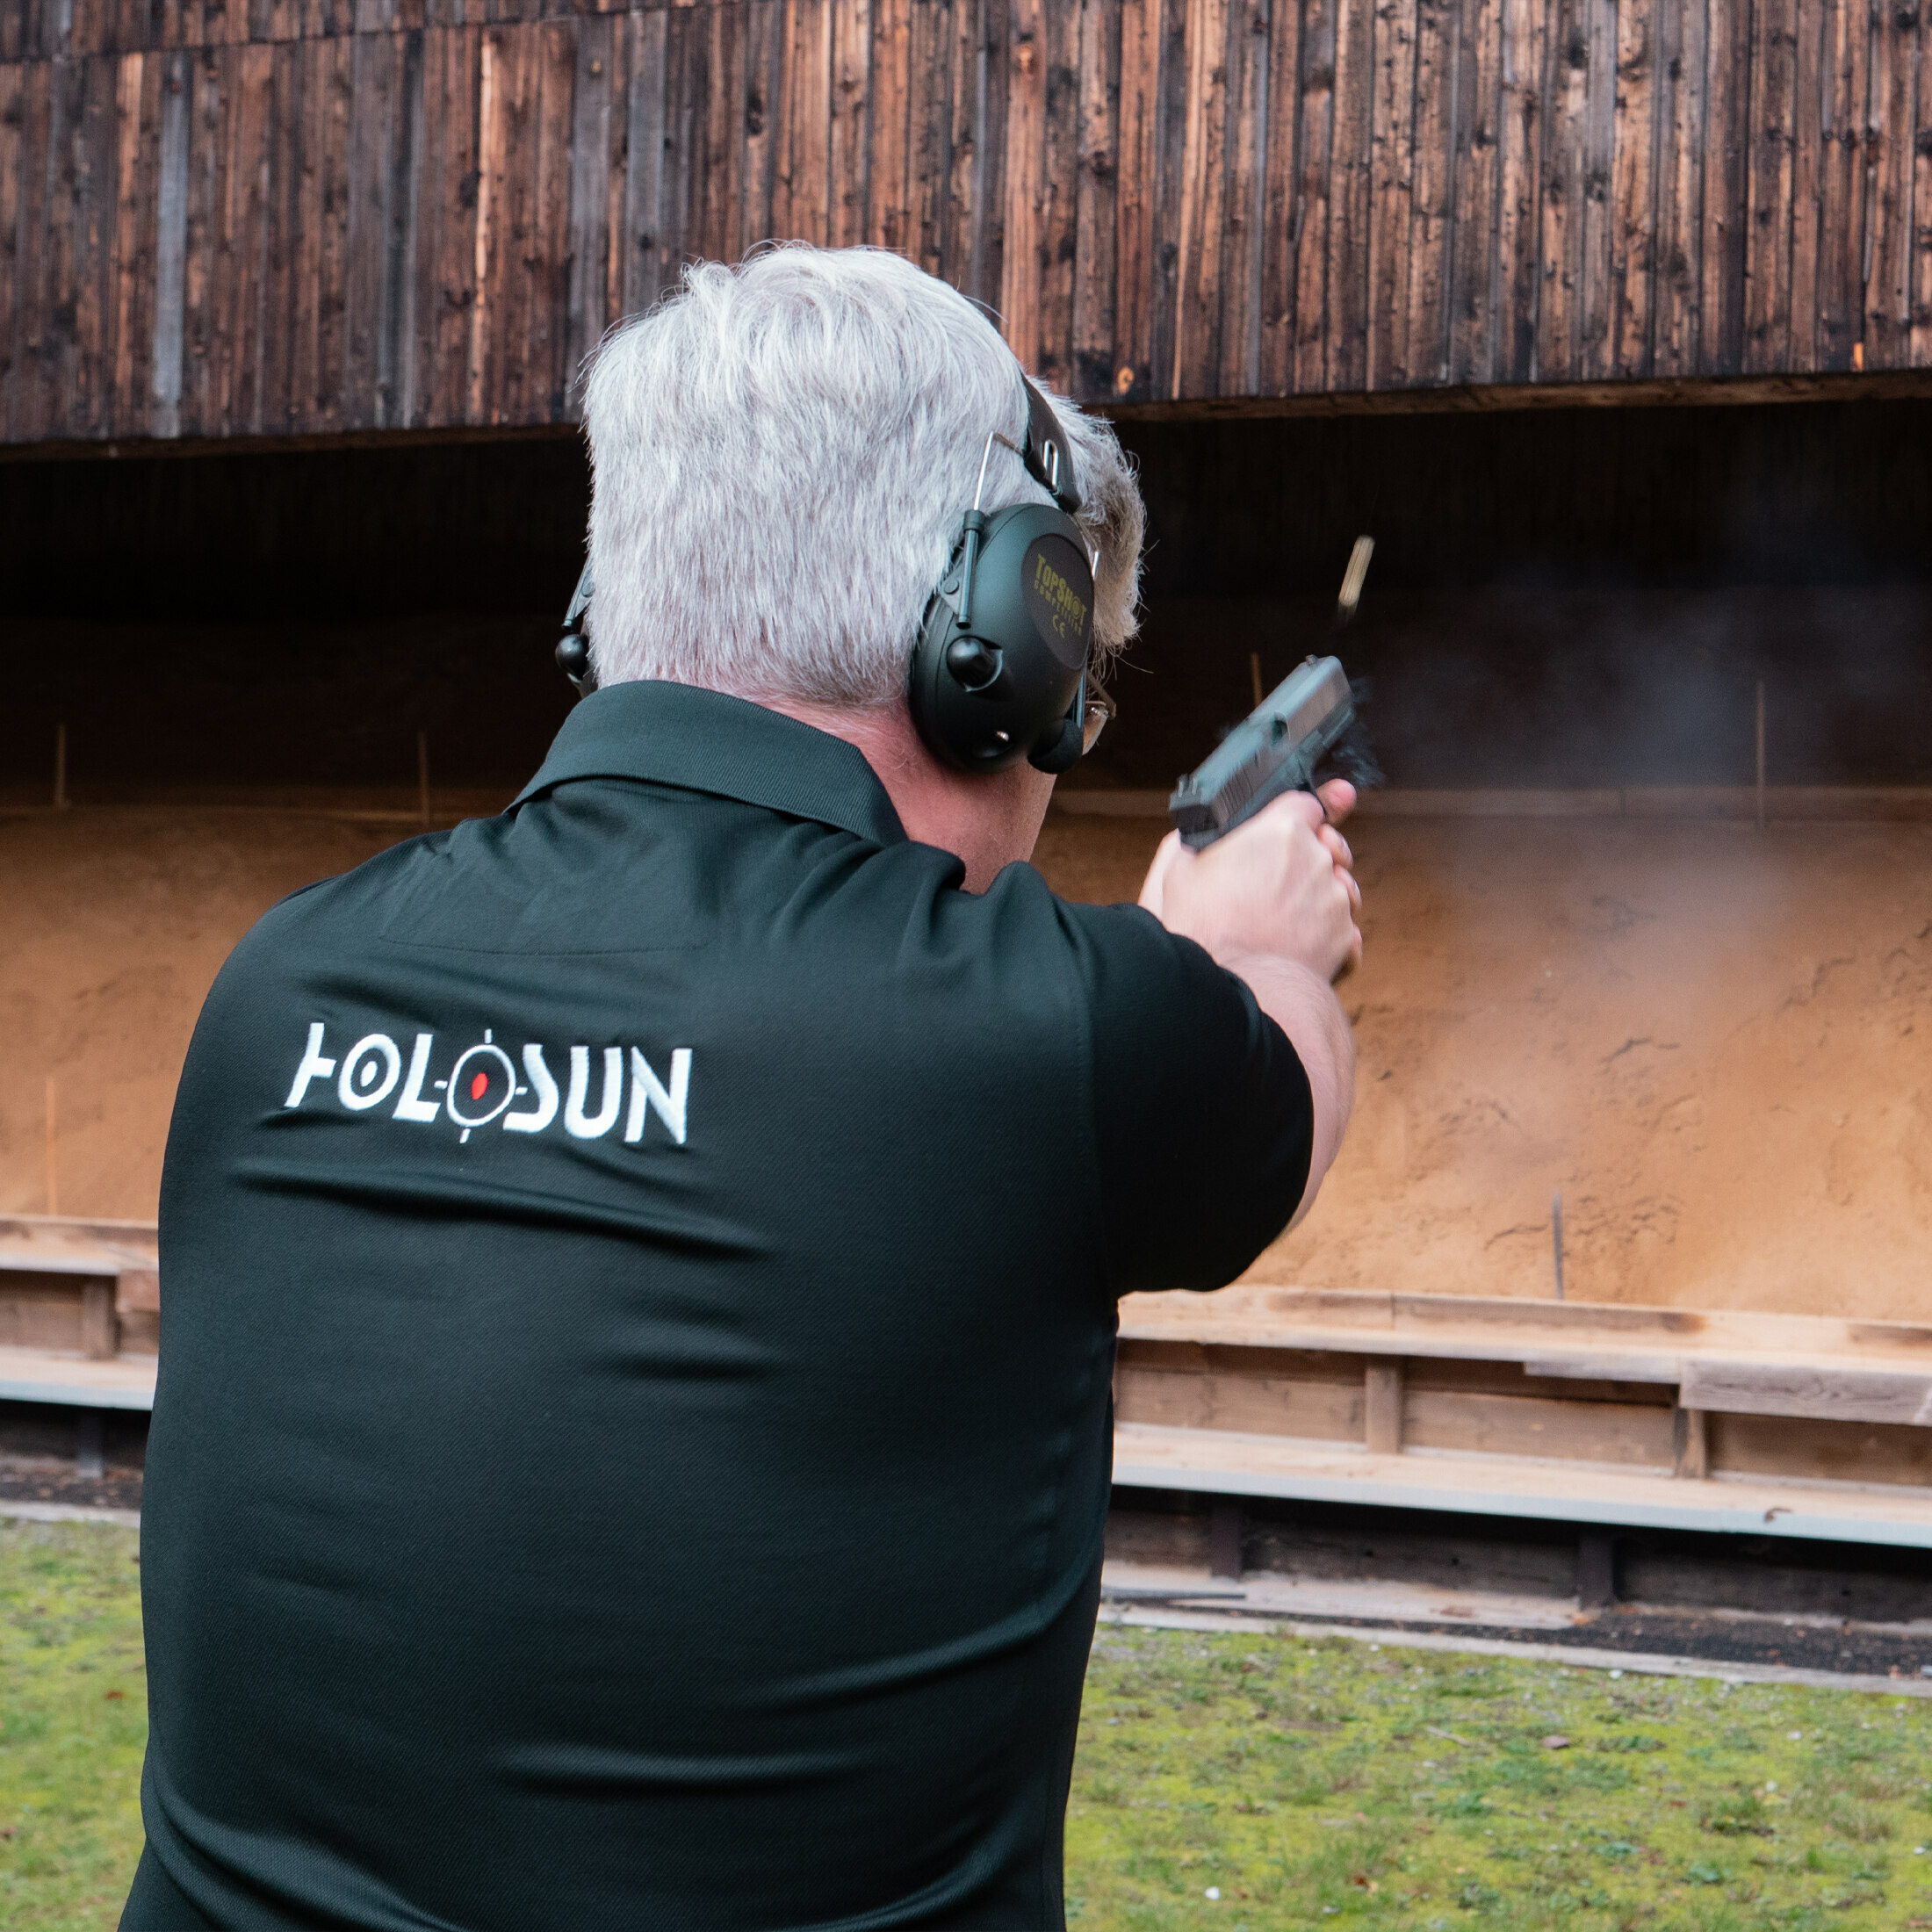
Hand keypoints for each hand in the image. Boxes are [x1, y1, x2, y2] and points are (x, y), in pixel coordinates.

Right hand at [1139, 779, 1361, 980]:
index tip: (1302, 817)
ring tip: (1282, 918)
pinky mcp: (1345, 937)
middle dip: (1309, 856)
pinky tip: (1297, 945)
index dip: (1300, 811)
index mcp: (1281, 831)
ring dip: (1319, 895)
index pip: (1307, 802)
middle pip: (1326, 844)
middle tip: (1277, 879)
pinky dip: (1326, 933)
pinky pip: (1343, 927)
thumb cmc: (1204, 932)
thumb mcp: (1178, 874)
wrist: (1238, 991)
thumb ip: (1194, 840)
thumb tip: (1197, 836)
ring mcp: (1335, 899)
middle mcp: (1317, 859)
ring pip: (1337, 886)